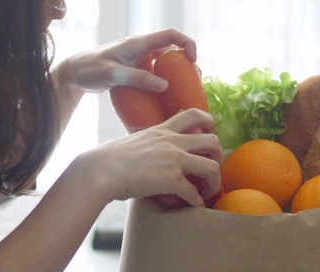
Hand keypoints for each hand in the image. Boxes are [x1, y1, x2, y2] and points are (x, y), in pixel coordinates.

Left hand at [56, 29, 196, 92]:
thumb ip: (137, 78)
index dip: (186, 43)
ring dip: (177, 74)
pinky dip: (164, 83)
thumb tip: (164, 85)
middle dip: (186, 62)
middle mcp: (141, 48)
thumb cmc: (89, 69)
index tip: (193, 60)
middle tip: (193, 81)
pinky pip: (155, 75)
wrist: (73, 73)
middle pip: (172, 50)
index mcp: (138, 42)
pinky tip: (167, 98)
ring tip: (185, 91)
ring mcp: (139, 60)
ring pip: (165, 63)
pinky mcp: (135, 71)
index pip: (170, 35)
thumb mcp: (112, 74)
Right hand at [78, 108, 222, 206]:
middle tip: (214, 165)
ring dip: (214, 180)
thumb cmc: (109, 158)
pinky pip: (193, 192)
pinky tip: (195, 205)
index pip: (194, 114)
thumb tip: (149, 154)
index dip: (209, 122)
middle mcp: (172, 141)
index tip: (208, 134)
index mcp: (162, 130)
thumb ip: (149, 143)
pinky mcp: (171, 179)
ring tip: (209, 189)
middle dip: (219, 154)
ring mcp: (173, 159)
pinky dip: (198, 200)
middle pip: (212, 140)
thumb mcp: (135, 140)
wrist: (101, 170)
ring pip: (211, 166)